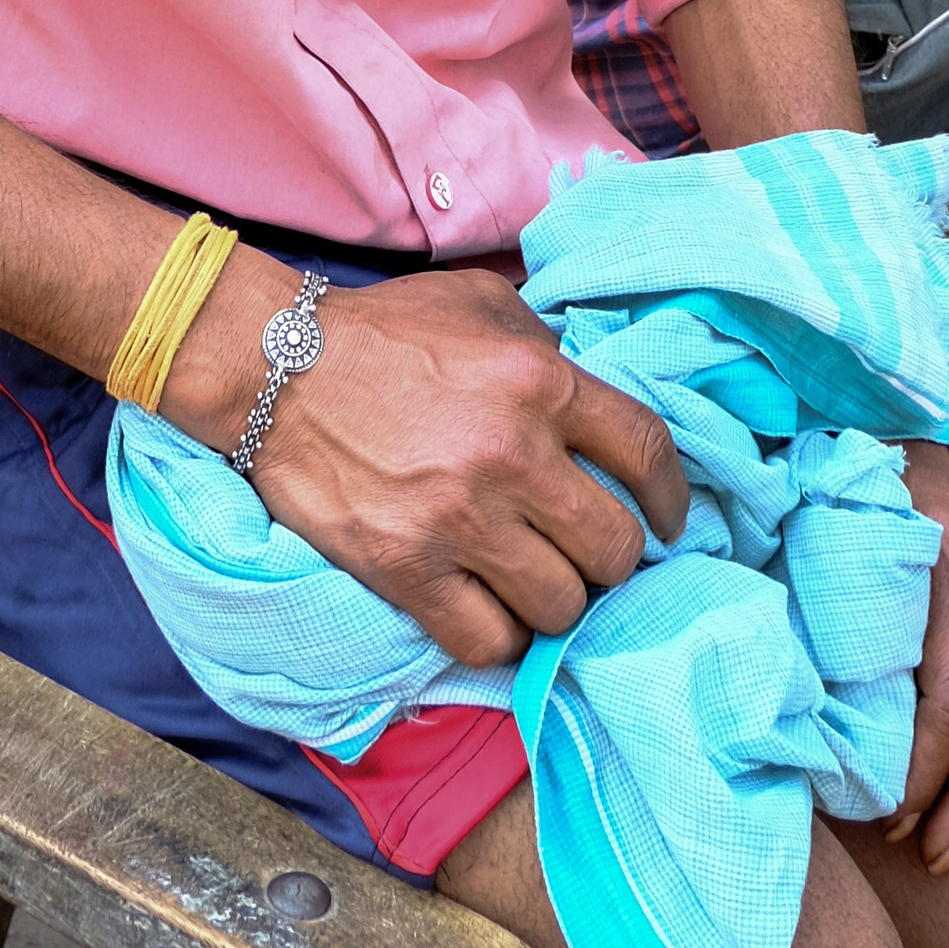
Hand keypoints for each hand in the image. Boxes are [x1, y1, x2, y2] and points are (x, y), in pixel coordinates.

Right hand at [246, 269, 689, 670]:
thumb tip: (590, 395)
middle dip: (610, 558)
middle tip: (584, 552)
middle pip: (615, 548)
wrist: (275, 367)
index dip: (673, 499)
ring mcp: (460, 520)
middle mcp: (512, 455)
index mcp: (540, 382)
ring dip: (555, 601)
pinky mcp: (407, 571)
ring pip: (561, 606)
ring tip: (534, 584)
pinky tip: (491, 615)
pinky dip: (500, 639)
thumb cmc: (383, 330)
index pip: (648, 453)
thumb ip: (545, 346)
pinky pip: (489, 642)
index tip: (670, 521)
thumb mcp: (481, 304)